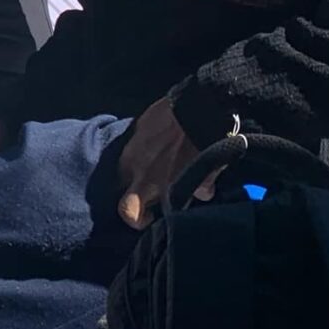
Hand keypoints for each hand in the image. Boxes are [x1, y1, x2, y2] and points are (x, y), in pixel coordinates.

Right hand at [116, 96, 203, 229]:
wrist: (198, 109)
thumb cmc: (203, 146)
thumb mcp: (207, 173)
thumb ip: (198, 186)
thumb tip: (201, 192)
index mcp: (151, 184)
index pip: (128, 211)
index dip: (136, 219)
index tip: (149, 217)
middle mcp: (136, 168)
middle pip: (121, 189)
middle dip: (133, 195)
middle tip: (150, 194)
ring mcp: (133, 146)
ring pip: (126, 166)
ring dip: (137, 170)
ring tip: (155, 166)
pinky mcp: (136, 127)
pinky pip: (134, 144)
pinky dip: (143, 148)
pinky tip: (157, 144)